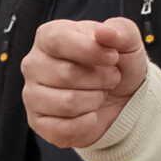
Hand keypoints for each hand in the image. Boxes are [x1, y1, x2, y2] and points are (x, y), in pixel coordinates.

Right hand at [21, 18, 147, 149]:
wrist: (122, 98)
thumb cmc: (118, 64)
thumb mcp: (127, 41)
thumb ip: (120, 31)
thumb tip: (104, 32)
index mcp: (50, 36)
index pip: (59, 40)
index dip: (91, 51)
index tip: (113, 57)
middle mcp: (34, 64)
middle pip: (66, 74)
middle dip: (100, 79)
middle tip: (111, 78)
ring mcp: (32, 94)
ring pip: (66, 103)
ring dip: (94, 100)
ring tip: (99, 93)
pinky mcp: (38, 122)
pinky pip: (64, 129)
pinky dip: (88, 123)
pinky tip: (91, 113)